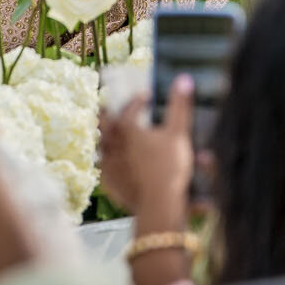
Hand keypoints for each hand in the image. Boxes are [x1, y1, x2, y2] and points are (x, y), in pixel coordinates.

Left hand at [100, 74, 194, 225]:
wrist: (158, 204)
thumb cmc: (169, 167)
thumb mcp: (178, 132)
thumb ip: (180, 105)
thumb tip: (184, 79)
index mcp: (127, 129)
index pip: (129, 109)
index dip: (138, 101)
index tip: (146, 97)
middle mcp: (113, 145)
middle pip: (104, 124)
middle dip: (108, 114)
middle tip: (110, 108)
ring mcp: (109, 165)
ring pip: (101, 146)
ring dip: (106, 137)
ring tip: (111, 135)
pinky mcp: (109, 184)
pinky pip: (103, 168)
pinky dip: (107, 160)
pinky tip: (112, 162)